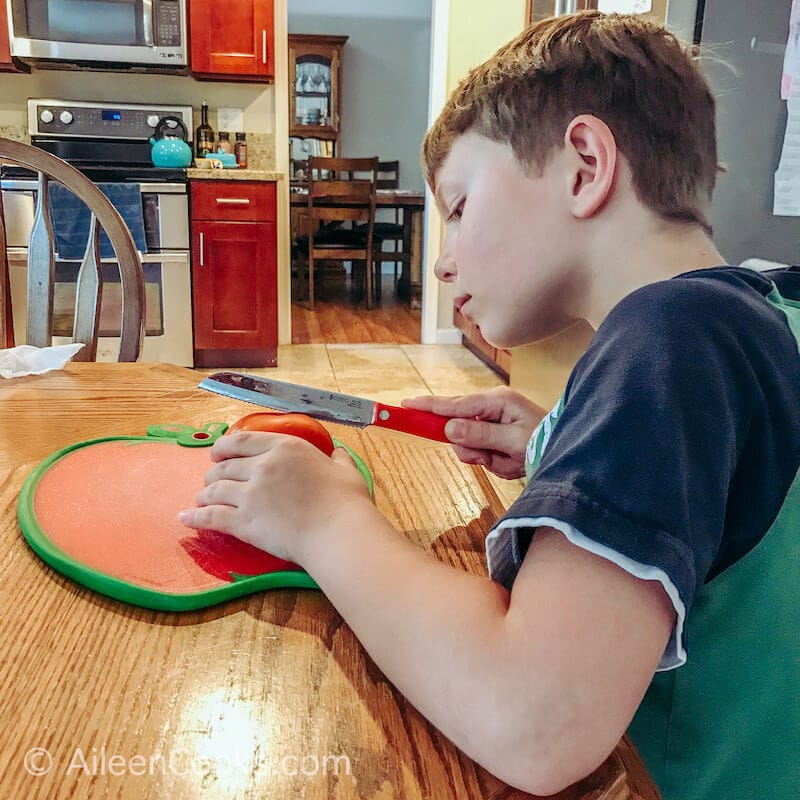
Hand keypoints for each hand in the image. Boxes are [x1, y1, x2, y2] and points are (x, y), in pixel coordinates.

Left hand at [179, 431, 372, 563]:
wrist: (338, 532)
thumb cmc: (346, 502)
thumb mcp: (346, 470)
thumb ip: (338, 459)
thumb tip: (338, 453)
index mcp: (285, 447)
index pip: (241, 440)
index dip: (223, 446)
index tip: (218, 453)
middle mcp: (263, 466)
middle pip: (224, 466)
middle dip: (213, 473)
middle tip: (211, 481)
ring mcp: (251, 494)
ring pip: (213, 489)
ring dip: (204, 494)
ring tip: (201, 500)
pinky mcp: (244, 521)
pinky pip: (210, 516)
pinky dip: (195, 517)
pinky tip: (185, 518)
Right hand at [402, 387, 545, 478]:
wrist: (566, 452)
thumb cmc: (545, 442)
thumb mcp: (513, 442)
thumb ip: (480, 435)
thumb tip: (449, 428)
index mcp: (496, 401)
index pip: (454, 404)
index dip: (429, 407)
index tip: (406, 404)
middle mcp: (491, 407)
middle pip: (458, 427)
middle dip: (473, 448)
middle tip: (489, 457)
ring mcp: (493, 421)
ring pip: (468, 444)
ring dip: (486, 458)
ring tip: (509, 461)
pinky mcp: (495, 435)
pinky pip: (481, 452)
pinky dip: (494, 462)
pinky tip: (511, 462)